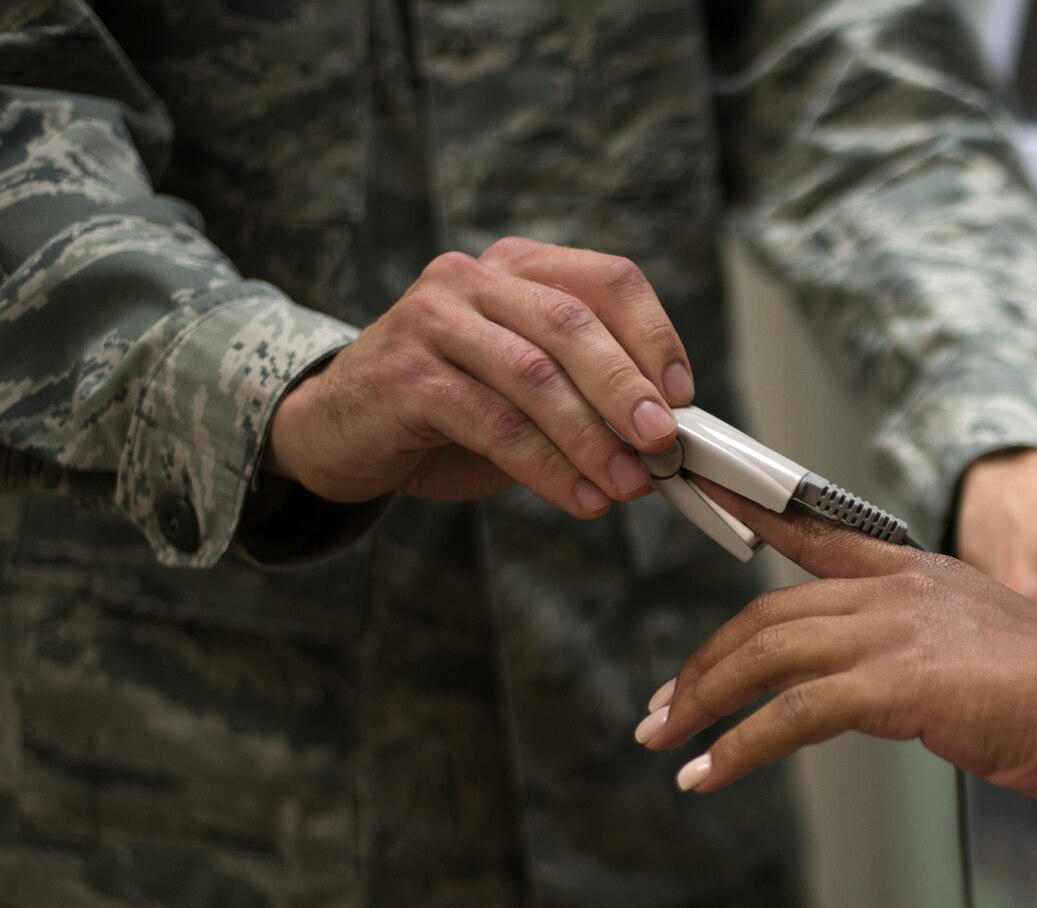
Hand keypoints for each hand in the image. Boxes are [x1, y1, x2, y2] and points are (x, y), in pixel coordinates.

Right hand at [267, 237, 695, 517]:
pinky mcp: (406, 374)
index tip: (684, 398)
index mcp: (520, 267)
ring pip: (534, 375)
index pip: (608, 280)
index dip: (655, 337)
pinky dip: (545, 467)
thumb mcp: (529, 391)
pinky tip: (580, 498)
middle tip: (664, 443)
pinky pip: (493, 423)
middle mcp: (474, 278)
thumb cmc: (451, 411)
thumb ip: (589, 398)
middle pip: (573, 324)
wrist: (339, 431)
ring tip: (629, 485)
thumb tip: (667, 440)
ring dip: (591, 437)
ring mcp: (434, 319)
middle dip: (627, 389)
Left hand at [636, 481, 1036, 809]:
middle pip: (768, 615)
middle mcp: (899, 590)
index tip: (705, 489)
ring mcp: (895, 632)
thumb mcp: (988, 656)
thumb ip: (929, 658)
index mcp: (920, 573)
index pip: (818, 534)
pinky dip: (739, 749)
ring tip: (667, 746)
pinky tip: (711, 777)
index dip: (755, 512)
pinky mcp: (896, 685)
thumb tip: (895, 692)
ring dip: (704, 704)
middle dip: (704, 664)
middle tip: (665, 708)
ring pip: (765, 658)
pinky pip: (790, 716)